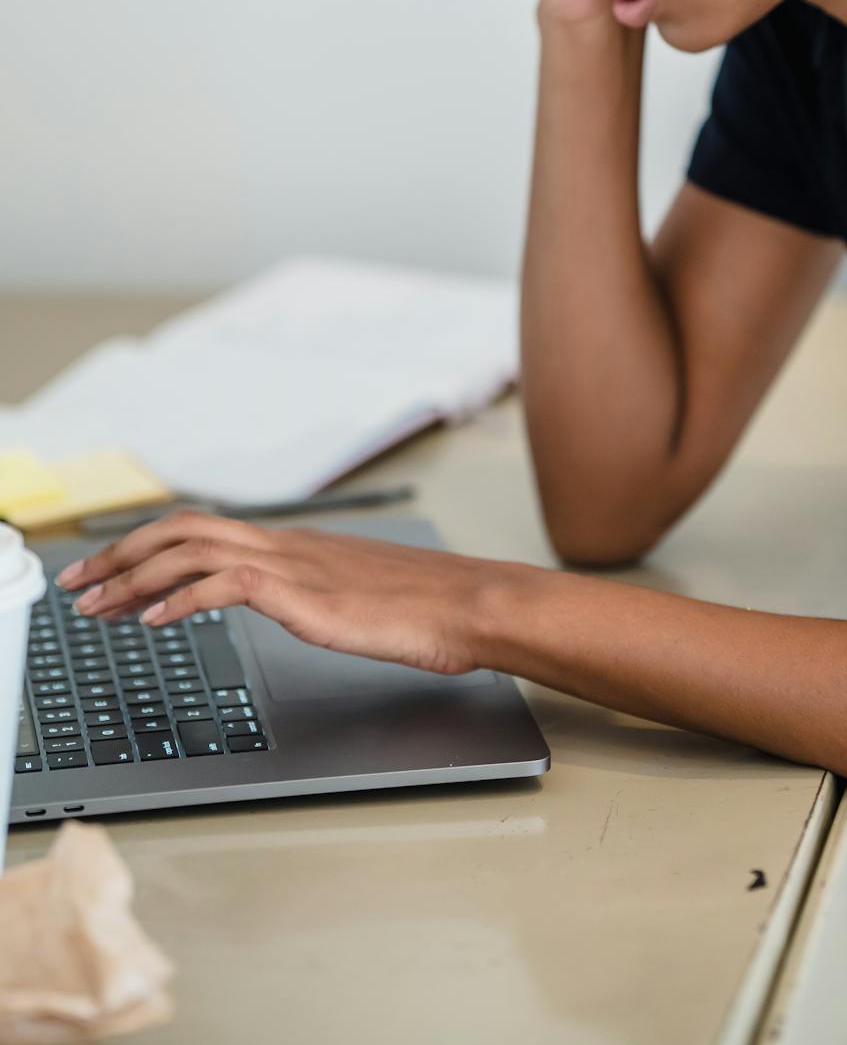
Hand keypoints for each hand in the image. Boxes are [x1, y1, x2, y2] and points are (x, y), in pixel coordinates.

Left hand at [55, 511, 508, 676]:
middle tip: (78, 581)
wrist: (467, 604)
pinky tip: (153, 619)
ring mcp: (292, 564)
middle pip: (182, 528)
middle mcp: (285, 543)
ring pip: (189, 549)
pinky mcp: (301, 592)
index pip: (205, 528)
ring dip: (131, 574)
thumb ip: (315, 595)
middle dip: (119, 552)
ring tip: (95, 603)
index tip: (110, 569)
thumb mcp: (355, 598)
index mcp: (295, 544)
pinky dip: (178, 598)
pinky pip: (223, 585)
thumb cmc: (426, 608)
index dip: (148, 545)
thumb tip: (295, 607)